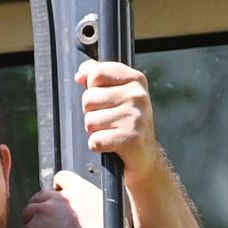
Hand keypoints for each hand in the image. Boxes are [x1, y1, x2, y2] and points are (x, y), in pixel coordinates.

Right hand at [14, 169, 108, 227]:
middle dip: (38, 222)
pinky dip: (60, 183)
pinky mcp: (80, 189)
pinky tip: (65, 194)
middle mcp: (43, 210)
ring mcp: (62, 198)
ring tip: (58, 217)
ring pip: (43, 196)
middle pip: (31, 211)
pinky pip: (63, 177)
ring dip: (46, 204)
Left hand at [75, 58, 167, 177]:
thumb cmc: (128, 121)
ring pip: (89, 121)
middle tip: (109, 120)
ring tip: (111, 132)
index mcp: (135, 80)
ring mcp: (134, 117)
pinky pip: (95, 141)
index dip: (91, 88)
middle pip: (88, 98)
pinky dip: (98, 146)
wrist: (146, 155)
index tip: (103, 98)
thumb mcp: (119, 93)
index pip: (96, 73)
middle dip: (91, 113)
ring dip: (94, 131)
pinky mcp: (129, 139)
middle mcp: (137, 95)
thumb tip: (81, 74)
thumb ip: (100, 77)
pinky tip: (111, 145)